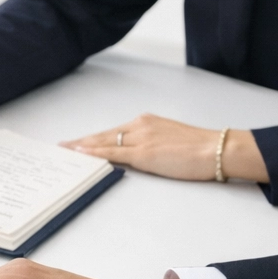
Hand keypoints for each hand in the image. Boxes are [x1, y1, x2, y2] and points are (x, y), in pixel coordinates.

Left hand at [63, 114, 269, 182]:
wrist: (217, 149)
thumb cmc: (199, 149)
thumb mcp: (170, 142)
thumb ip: (150, 145)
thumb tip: (134, 156)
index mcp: (146, 122)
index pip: (112, 132)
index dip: (92, 139)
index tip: (76, 143)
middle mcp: (140, 126)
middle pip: (102, 135)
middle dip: (80, 142)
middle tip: (60, 147)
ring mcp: (141, 138)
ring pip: (103, 142)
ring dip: (81, 148)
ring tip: (63, 152)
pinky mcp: (144, 153)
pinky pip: (113, 152)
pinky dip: (95, 153)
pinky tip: (81, 155)